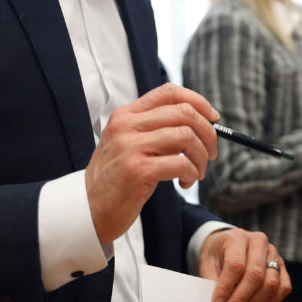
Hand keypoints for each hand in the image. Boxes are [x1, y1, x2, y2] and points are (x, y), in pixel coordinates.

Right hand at [85, 84, 218, 244]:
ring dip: (201, 156)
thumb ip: (155, 128)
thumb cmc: (116, 178)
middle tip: (211, 153)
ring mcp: (130, 147)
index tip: (213, 118)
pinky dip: (192, 173)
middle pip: (184, 113)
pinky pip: (181, 163)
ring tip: (197, 172)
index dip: (199, 102)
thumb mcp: (128, 143)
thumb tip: (202, 121)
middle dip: (208, 133)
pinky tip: (186, 182)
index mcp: (126, 114)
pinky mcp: (137, 170)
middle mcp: (126, 125)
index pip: (170, 92)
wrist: (88, 209)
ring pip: (186, 136)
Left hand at [199, 228, 290, 301]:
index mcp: (238, 237)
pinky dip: (269, 301)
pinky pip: (283, 287)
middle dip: (240, 299)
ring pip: (270, 283)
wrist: (228, 244)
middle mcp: (259, 242)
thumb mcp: (207, 262)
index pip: (236, 265)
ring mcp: (273, 254)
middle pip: (255, 275)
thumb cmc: (218, 254)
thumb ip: (212, 281)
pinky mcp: (282, 266)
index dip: (226, 287)